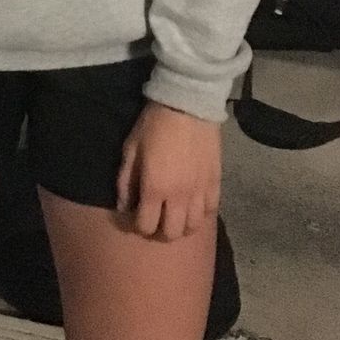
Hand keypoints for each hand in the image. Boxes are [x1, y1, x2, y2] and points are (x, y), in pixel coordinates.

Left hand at [115, 101, 221, 241]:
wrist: (187, 106)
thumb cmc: (153, 125)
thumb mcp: (131, 149)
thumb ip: (125, 180)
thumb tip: (124, 206)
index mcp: (154, 188)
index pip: (146, 226)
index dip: (138, 226)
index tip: (136, 216)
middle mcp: (179, 197)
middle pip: (171, 233)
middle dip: (160, 230)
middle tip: (155, 218)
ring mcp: (200, 192)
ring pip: (193, 226)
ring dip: (181, 225)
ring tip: (174, 214)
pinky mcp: (215, 183)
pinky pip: (210, 211)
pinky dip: (200, 213)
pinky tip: (192, 204)